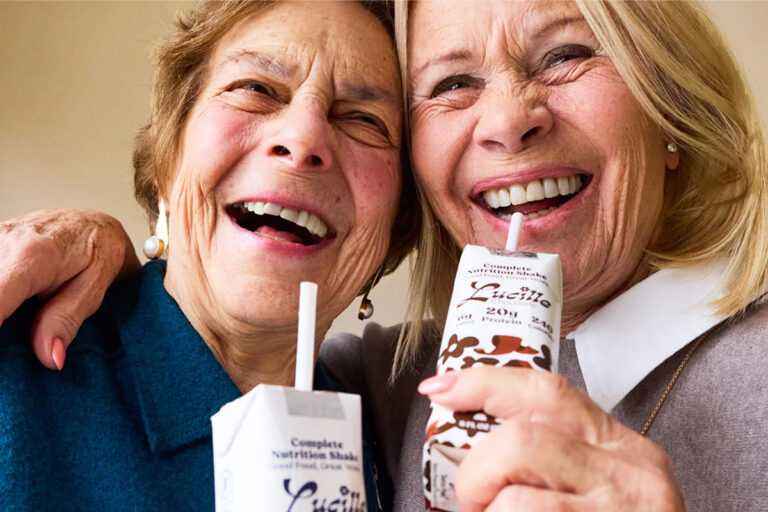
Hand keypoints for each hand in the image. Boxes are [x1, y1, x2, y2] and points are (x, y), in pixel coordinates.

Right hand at [0, 208, 138, 369]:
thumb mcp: (95, 288)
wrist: (93, 222)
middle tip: (24, 334)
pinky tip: (12, 304)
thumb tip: (50, 359)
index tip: (5, 349)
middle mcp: (5, 240)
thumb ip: (66, 321)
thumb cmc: (98, 253)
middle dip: (2, 322)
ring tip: (19, 318)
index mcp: (33, 255)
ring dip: (2, 307)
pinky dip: (1, 294)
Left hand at [419, 366, 684, 510]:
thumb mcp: (602, 487)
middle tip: (473, 500)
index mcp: (621, 448)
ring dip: (486, 511)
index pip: (547, 393)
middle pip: (520, 441)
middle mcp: (629, 476)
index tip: (440, 387)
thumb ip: (555, 458)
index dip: (484, 383)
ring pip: (515, 499)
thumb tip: (474, 442)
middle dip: (477, 471)